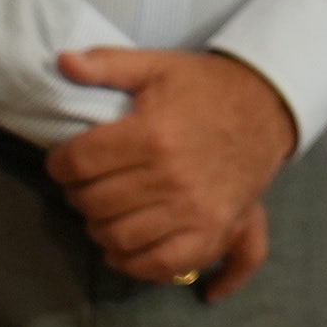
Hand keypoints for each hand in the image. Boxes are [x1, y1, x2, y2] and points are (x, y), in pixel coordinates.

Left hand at [46, 46, 297, 285]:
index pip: (78, 163)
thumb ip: (107, 64)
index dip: (59, 163)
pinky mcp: (211, 232)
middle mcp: (169, 178)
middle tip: (85, 183)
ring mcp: (192, 211)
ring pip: (118, 237)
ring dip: (100, 227)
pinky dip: (134, 264)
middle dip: (77, 194)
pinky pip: (160, 265)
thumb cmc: (206, 88)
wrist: (268, 108)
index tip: (63, 160)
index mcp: (151, 135)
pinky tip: (124, 250)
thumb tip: (62, 61)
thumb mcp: (157, 65)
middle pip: (93, 203)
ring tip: (104, 211)